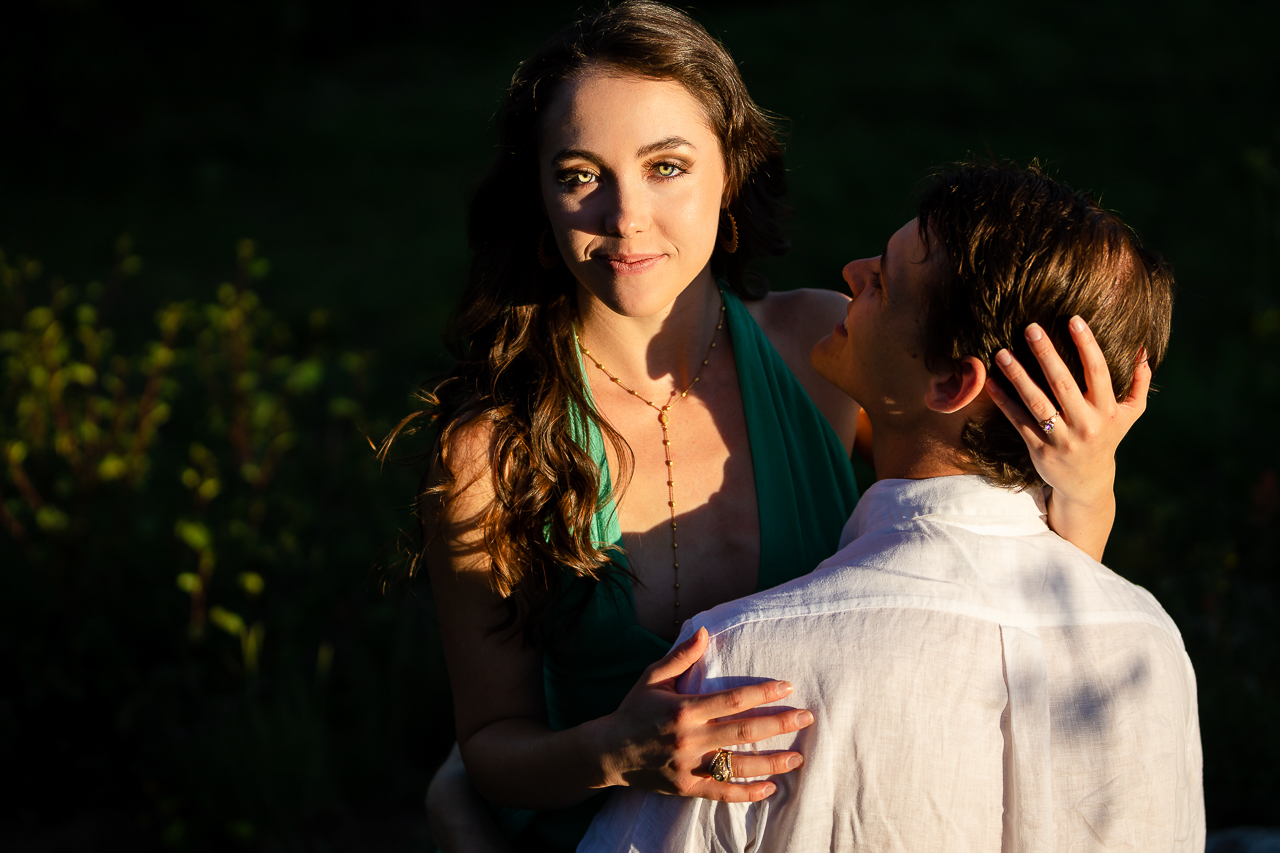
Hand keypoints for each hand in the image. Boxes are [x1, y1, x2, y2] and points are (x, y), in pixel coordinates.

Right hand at [598, 627, 812, 802]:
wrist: (608, 752)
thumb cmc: (633, 710)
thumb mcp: (652, 677)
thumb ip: (681, 656)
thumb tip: (705, 631)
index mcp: (684, 710)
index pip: (733, 700)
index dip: (763, 692)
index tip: (788, 686)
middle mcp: (689, 739)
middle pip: (744, 731)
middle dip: (779, 724)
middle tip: (807, 718)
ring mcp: (689, 766)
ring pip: (739, 766)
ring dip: (772, 762)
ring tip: (798, 757)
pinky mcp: (686, 788)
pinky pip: (722, 793)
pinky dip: (748, 793)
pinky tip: (770, 789)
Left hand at [985, 315, 1148, 504]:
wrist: (1087, 482)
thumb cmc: (1107, 438)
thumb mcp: (1129, 415)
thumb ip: (1140, 383)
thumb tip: (1144, 349)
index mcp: (1107, 411)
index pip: (1098, 372)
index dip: (1087, 345)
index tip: (1073, 319)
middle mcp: (1086, 425)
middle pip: (1063, 384)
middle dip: (1046, 354)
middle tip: (1030, 328)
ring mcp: (1062, 438)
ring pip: (1037, 403)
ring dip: (1018, 376)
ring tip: (1002, 353)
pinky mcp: (1040, 449)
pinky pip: (1019, 421)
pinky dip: (1005, 402)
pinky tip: (992, 383)